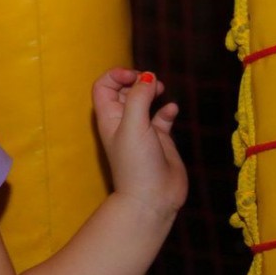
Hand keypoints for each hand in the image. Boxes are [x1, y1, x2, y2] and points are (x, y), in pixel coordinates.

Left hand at [92, 68, 187, 220]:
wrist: (152, 198)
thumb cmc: (136, 163)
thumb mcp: (133, 125)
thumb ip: (138, 98)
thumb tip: (147, 77)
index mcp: (109, 117)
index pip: (103, 86)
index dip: (116, 76)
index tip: (135, 77)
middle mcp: (123, 121)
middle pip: (123, 90)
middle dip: (137, 81)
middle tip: (151, 83)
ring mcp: (142, 130)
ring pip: (144, 101)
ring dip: (152, 91)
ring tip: (161, 90)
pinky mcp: (160, 139)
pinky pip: (162, 118)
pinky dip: (167, 110)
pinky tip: (172, 110)